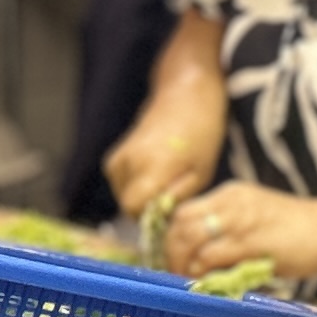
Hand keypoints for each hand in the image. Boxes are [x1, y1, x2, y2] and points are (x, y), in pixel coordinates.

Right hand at [104, 104, 222, 222]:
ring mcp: (118, 157)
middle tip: (172, 194)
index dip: (150, 217)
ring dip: (142, 196)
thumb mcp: (201, 172)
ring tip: (166, 179)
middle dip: (148, 207)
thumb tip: (161, 218)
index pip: (134, 208)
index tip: (168, 212)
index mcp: (152, 165)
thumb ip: (178, 198)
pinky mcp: (114, 156)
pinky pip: (121, 184)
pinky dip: (135, 185)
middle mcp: (129, 161)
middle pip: (127, 204)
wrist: (185, 98)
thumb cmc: (201, 133)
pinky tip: (155, 173)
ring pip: (123, 195)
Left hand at [161, 180, 316, 286]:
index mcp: (232, 193)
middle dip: (172, 252)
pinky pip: (210, 256)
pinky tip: (206, 281)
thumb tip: (201, 258)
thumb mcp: (258, 217)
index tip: (176, 258)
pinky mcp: (250, 241)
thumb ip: (230, 230)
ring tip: (188, 280)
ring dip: (182, 263)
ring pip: (190, 239)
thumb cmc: (300, 230)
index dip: (173, 237)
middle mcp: (232, 202)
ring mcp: (240, 220)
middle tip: (176, 273)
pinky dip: (201, 271)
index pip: (185, 211)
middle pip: (181, 224)